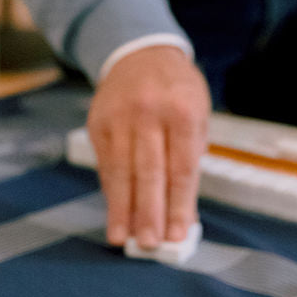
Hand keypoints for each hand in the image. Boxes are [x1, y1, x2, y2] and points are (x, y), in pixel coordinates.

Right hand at [87, 45, 209, 247]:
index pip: (182, 168)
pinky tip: (115, 211)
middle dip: (149, 212)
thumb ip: (190, 158)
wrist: (140, 53)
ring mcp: (119, 118)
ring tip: (123, 237)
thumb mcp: (197, 114)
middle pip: (149, 172)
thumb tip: (182, 212)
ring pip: (121, 171)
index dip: (179, 204)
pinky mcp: (98, 123)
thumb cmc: (176, 90)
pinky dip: (110, 190)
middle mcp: (149, 113)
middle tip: (151, 244)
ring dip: (122, 209)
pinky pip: (105, 163)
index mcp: (183, 111)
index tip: (178, 234)